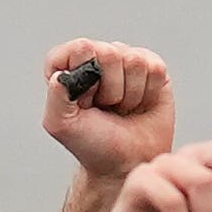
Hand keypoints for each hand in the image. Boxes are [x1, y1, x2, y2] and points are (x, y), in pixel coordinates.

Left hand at [44, 40, 182, 181]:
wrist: (126, 163)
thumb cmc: (92, 143)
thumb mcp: (62, 125)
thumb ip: (55, 98)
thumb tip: (60, 76)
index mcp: (70, 65)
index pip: (79, 48)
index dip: (85, 75)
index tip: (85, 100)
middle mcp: (98, 57)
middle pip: (109, 53)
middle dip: (109, 89)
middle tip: (106, 108)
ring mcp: (126, 60)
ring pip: (134, 61)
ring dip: (129, 94)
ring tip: (122, 109)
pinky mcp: (153, 68)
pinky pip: (155, 69)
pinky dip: (148, 93)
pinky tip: (140, 105)